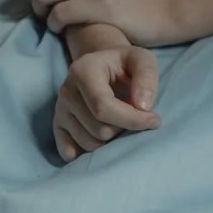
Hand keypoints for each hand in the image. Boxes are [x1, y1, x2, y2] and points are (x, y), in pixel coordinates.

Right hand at [53, 46, 160, 161]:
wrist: (102, 66)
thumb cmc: (124, 64)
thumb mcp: (142, 59)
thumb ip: (146, 77)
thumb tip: (143, 107)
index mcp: (82, 71)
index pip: (103, 107)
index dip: (132, 120)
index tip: (154, 120)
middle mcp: (66, 91)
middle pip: (99, 130)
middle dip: (124, 129)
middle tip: (134, 117)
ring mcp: (59, 111)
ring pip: (89, 144)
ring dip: (111, 141)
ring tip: (119, 122)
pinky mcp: (57, 126)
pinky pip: (71, 152)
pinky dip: (89, 152)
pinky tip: (102, 139)